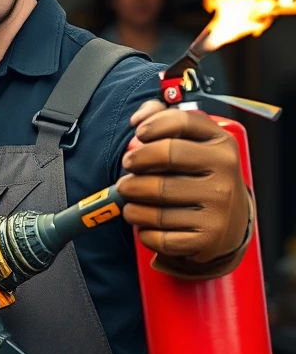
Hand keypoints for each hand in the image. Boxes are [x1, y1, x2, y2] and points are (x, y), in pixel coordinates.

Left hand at [117, 100, 250, 263]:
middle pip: (165, 155)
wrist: (227, 226)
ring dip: (131, 202)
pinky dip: (142, 230)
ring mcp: (217, 207)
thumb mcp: (195, 147)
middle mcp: (224, 173)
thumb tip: (140, 115)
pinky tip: (147, 224)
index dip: (153, 125)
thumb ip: (167, 123)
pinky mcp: (205, 238)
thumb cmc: (200, 180)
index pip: (183, 122)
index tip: (138, 134)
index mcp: (222, 144)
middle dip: (135, 162)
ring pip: (154, 200)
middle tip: (127, 170)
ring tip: (132, 199)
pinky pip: (156, 234)